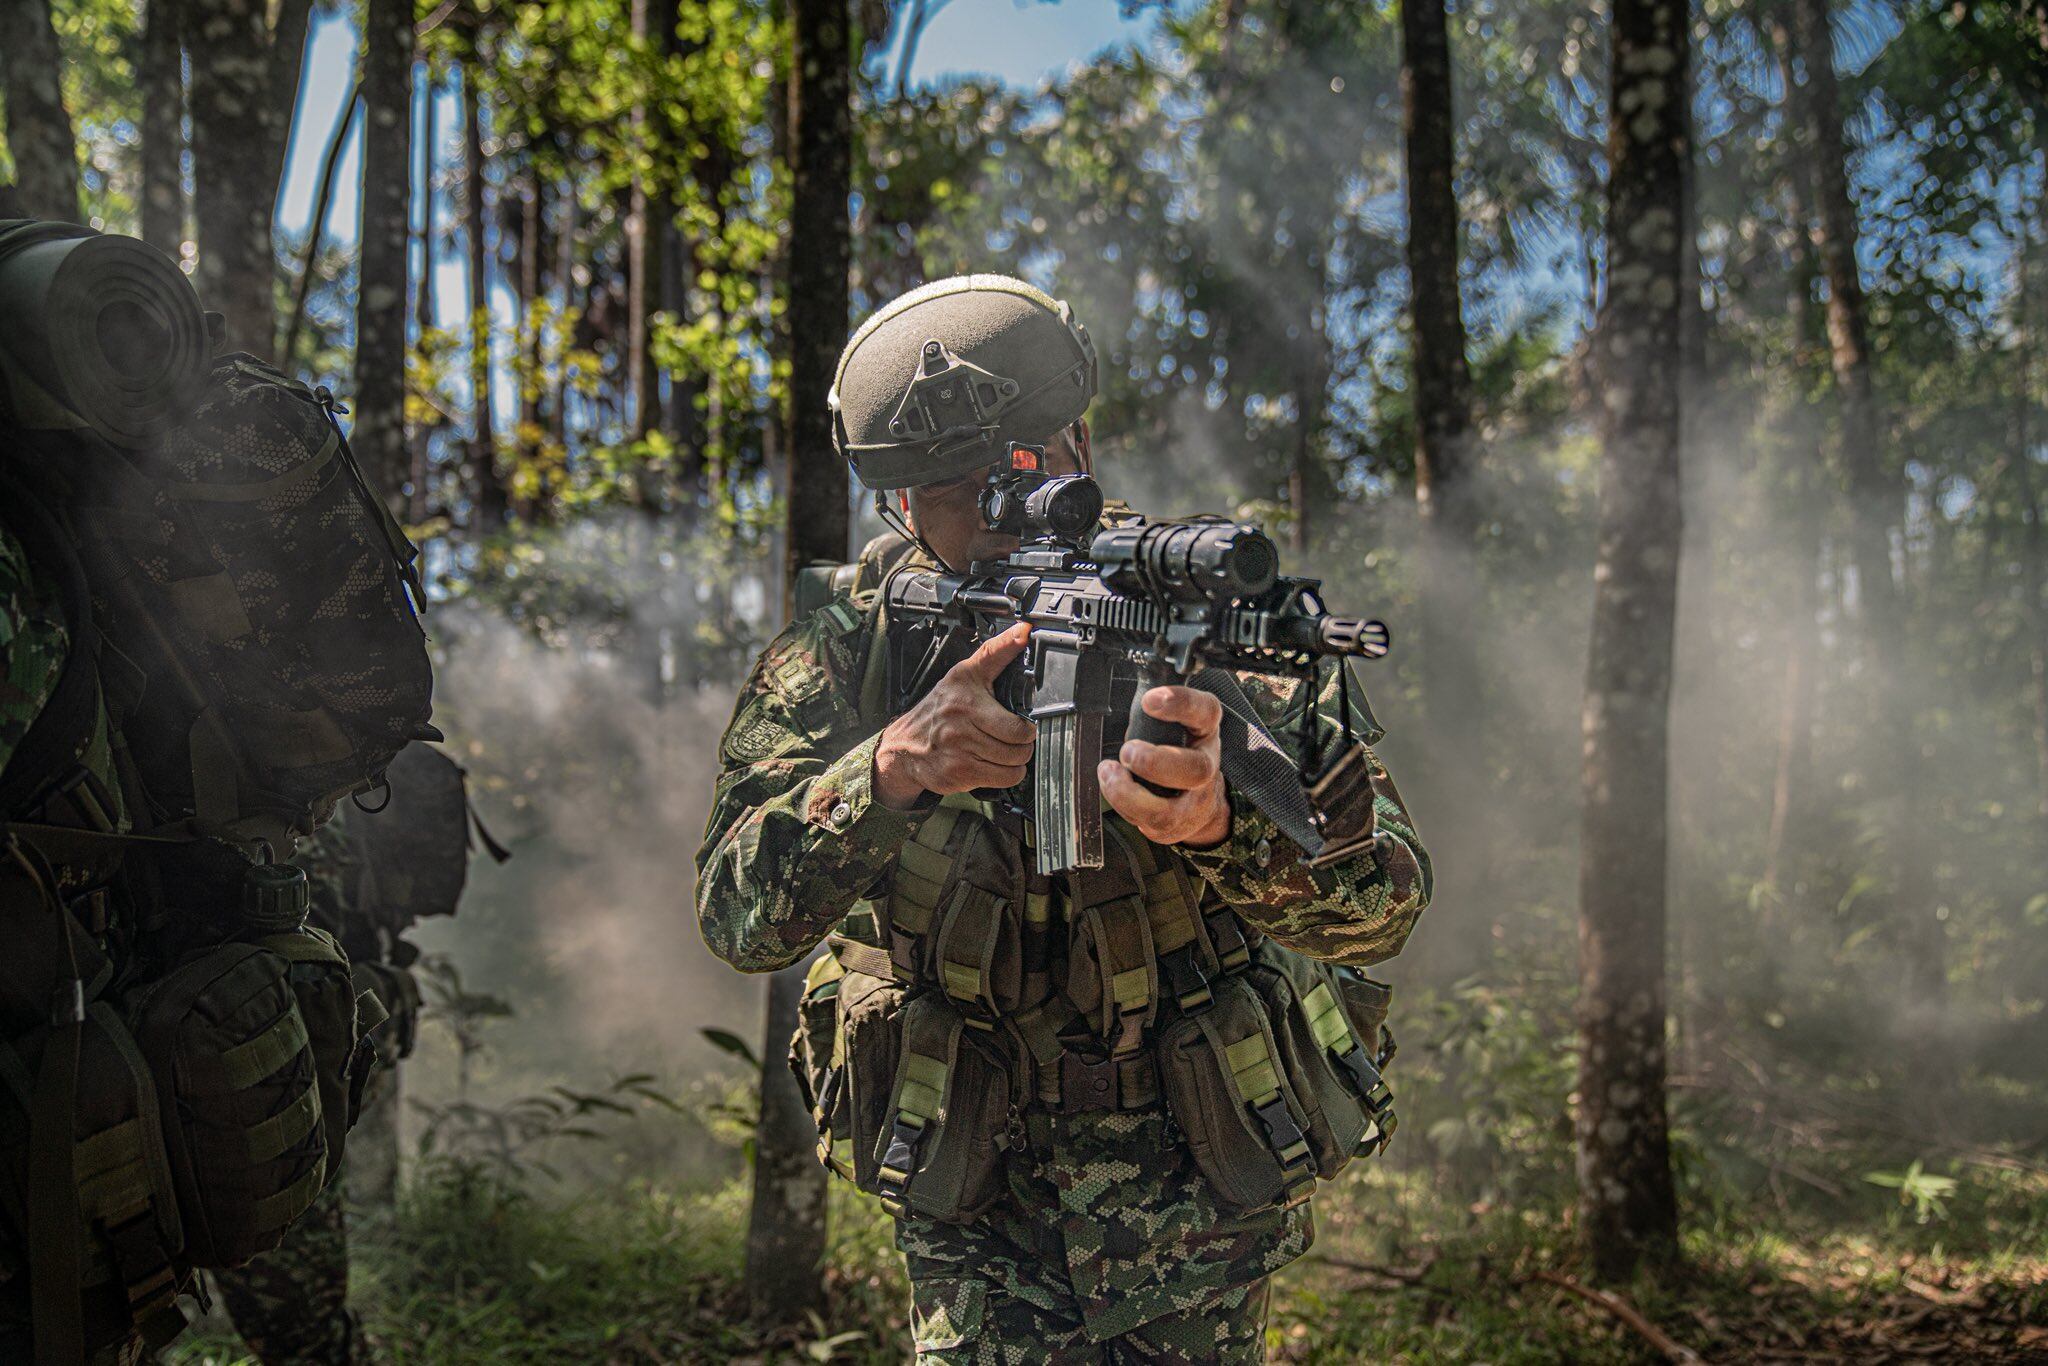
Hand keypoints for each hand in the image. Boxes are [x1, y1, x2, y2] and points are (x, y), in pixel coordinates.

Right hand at [874, 623, 1035, 809]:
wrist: (903, 746)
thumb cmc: (939, 708)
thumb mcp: (965, 674)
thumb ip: (997, 652)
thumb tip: (1024, 630)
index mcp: (968, 701)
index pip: (1017, 726)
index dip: (1027, 728)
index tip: (1023, 724)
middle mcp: (962, 728)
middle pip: (1018, 747)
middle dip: (1022, 745)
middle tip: (1014, 739)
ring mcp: (959, 754)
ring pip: (1013, 766)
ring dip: (1015, 761)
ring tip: (1002, 750)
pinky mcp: (958, 775)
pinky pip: (1001, 781)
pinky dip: (1004, 775)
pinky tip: (993, 764)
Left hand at [1098, 685, 1230, 846]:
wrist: (1198, 801)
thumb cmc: (1176, 750)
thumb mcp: (1172, 721)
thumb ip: (1155, 702)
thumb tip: (1129, 670)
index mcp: (1204, 730)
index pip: (1205, 711)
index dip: (1180, 704)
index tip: (1151, 699)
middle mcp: (1205, 766)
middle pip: (1196, 769)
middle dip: (1157, 762)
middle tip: (1129, 751)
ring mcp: (1192, 802)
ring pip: (1168, 810)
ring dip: (1130, 794)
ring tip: (1109, 772)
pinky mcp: (1174, 826)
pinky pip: (1149, 824)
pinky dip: (1124, 805)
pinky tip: (1111, 784)